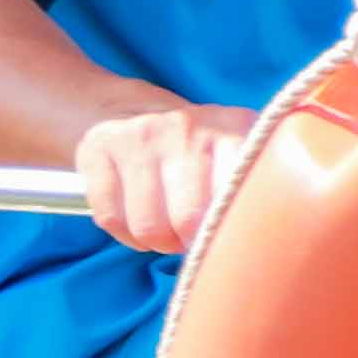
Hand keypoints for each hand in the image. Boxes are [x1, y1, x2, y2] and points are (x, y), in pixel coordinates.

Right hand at [70, 102, 265, 255]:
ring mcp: (139, 136)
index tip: (230, 240)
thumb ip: (255, 186)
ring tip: (168, 235)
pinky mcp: (98, 150)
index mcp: (231, 127)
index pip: (237, 195)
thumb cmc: (201, 151)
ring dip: (159, 243)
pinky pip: (110, 218)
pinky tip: (139, 228)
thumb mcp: (238, 153)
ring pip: (147, 225)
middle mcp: (186, 127)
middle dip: (191, 243)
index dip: (231, 231)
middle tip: (193, 241)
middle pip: (189, 218)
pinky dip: (126, 236)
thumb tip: (259, 241)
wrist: (140, 114)